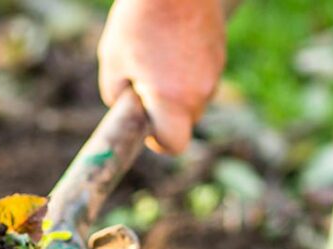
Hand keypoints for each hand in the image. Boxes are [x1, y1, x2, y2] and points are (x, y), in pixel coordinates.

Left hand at [97, 0, 226, 154]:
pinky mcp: (220, 51)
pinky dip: (187, 68)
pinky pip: (202, 74)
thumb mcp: (113, 61)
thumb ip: (118, 96)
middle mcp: (199, 91)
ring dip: (176, 88)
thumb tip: (127, 108)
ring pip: (194, 96)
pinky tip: (171, 40)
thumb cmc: (138, 19)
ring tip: (156, 54)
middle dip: (165, 112)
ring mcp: (214, 71)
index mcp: (172, 100)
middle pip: (185, 121)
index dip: (158, 141)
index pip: (174, 145)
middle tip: (143, 82)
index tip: (146, 126)